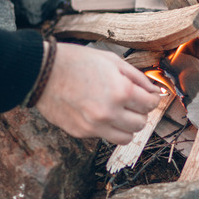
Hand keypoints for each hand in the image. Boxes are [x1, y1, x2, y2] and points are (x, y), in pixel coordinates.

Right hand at [35, 42, 161, 144]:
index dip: (152, 98)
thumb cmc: (77, 62)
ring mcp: (95, 126)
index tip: (148, 95)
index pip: (150, 104)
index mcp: (120, 91)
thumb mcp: (112, 61)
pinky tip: (99, 113)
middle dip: (140, 112)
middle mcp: (110, 113)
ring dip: (127, 125)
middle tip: (132, 102)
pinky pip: (105, 136)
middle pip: (141, 123)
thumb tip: (155, 91)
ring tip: (119, 112)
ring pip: (126, 138)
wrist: (42, 73)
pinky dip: (107, 128)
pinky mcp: (82, 133)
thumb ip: (137, 77)